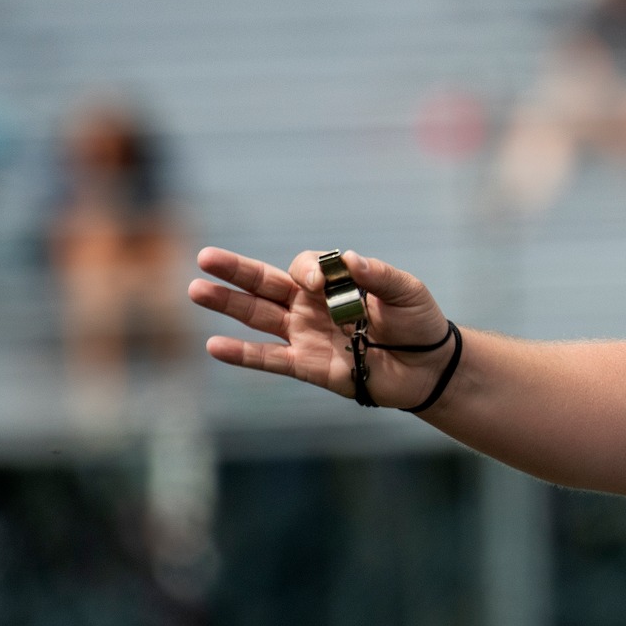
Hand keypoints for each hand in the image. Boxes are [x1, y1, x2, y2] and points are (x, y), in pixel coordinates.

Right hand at [190, 248, 451, 408]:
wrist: (429, 367)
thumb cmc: (418, 323)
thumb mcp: (405, 291)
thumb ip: (377, 275)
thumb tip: (348, 260)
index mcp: (333, 283)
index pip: (304, 268)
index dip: (309, 272)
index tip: (325, 284)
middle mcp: (312, 307)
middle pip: (265, 284)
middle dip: (236, 271)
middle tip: (205, 258)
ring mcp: (306, 336)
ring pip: (258, 317)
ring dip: (228, 304)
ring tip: (195, 290)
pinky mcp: (309, 366)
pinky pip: (270, 359)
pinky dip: (243, 355)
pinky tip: (215, 346)